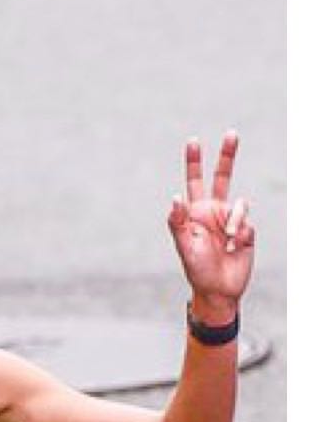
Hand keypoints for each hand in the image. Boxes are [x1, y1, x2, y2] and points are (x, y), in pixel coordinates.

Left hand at [169, 131, 254, 317]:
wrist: (218, 289)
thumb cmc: (196, 267)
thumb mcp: (183, 245)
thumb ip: (177, 221)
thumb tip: (175, 197)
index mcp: (195, 211)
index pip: (194, 182)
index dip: (194, 162)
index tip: (193, 141)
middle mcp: (213, 211)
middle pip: (222, 177)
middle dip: (227, 155)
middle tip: (231, 133)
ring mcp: (231, 219)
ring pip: (239, 204)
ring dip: (233, 222)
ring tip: (229, 240)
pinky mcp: (247, 230)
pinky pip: (246, 223)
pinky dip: (240, 235)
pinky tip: (234, 248)